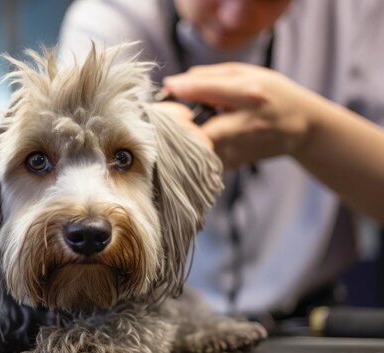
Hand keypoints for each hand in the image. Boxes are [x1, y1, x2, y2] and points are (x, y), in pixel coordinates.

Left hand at [161, 63, 317, 168]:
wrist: (304, 126)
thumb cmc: (274, 94)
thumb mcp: (248, 74)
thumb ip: (211, 76)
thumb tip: (174, 83)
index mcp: (248, 94)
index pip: (203, 91)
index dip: (178, 89)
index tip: (167, 88)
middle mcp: (244, 123)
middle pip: (199, 130)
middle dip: (177, 124)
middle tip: (165, 117)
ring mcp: (241, 147)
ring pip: (197, 146)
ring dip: (184, 137)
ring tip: (180, 127)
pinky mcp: (235, 162)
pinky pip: (204, 156)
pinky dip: (196, 148)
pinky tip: (199, 139)